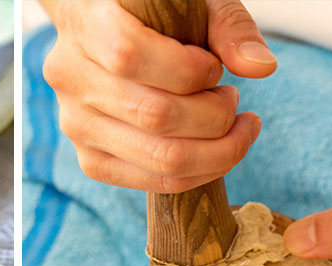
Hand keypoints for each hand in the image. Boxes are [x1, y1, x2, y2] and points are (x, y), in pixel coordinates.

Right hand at [39, 0, 275, 192]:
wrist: (102, 39)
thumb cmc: (153, 18)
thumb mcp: (192, 5)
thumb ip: (227, 27)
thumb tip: (260, 68)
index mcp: (84, 24)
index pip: (130, 56)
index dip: (188, 69)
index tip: (214, 68)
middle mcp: (70, 78)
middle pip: (154, 115)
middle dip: (215, 117)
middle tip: (234, 102)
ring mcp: (75, 125)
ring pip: (158, 157)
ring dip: (215, 150)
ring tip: (230, 126)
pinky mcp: (90, 160)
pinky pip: (151, 182)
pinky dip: (197, 173)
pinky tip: (212, 150)